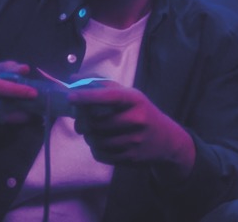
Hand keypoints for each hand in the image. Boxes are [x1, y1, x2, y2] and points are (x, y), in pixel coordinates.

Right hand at [0, 61, 38, 158]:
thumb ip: (4, 69)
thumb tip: (25, 69)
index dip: (17, 90)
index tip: (34, 93)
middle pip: (1, 115)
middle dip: (21, 116)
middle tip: (35, 114)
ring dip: (15, 129)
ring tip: (23, 123)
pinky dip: (6, 138)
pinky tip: (9, 132)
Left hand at [69, 84, 195, 176]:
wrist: (167, 141)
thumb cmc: (141, 112)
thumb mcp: (130, 96)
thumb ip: (103, 86)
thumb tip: (72, 80)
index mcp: (136, 100)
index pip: (109, 97)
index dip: (87, 96)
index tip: (70, 97)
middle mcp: (137, 120)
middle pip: (96, 122)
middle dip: (81, 121)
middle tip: (78, 119)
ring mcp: (135, 141)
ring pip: (96, 140)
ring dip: (87, 135)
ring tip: (90, 131)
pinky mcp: (130, 158)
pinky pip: (101, 155)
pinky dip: (94, 148)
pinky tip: (100, 143)